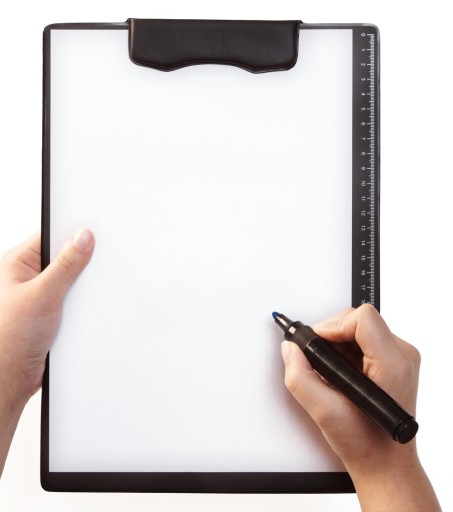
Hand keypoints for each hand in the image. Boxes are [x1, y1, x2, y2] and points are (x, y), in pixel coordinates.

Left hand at [0, 229, 94, 401]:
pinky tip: (83, 309)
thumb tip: (82, 238)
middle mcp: (29, 276)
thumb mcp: (42, 294)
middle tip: (91, 269)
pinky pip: (73, 298)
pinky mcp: (52, 310)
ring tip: (81, 296)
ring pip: (72, 280)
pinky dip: (82, 302)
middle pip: (65, 257)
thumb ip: (65, 266)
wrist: (10, 375)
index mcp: (18, 263)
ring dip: (81, 287)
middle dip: (81, 264)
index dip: (73, 233)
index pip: (52, 236)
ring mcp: (41, 293)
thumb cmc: (7, 337)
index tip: (95, 233)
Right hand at [281, 304, 439, 510]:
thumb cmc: (366, 443)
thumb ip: (300, 377)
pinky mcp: (394, 360)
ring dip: (337, 343)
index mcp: (392, 365)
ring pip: (360, 327)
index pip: (362, 318)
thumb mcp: (324, 412)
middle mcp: (402, 356)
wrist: (385, 462)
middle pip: (359, 319)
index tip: (318, 342)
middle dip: (332, 334)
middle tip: (318, 358)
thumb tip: (290, 349)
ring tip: (329, 369)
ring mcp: (400, 358)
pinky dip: (346, 349)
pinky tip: (340, 371)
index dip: (333, 326)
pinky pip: (364, 338)